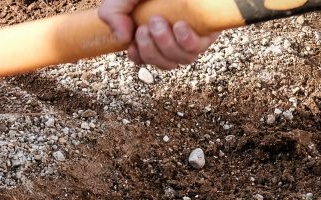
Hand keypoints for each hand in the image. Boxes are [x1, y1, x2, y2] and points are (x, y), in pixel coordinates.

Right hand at [98, 0, 219, 69]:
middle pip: (164, 64)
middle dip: (150, 50)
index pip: (147, 58)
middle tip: (144, 28)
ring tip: (158, 21)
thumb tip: (123, 39)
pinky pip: (196, 48)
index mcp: (153, 32)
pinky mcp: (206, 30)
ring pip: (181, 60)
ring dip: (165, 45)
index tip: (132, 46)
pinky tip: (178, 25)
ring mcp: (191, 35)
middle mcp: (173, 36)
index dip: (139, 57)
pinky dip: (185, 41)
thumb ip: (113, 14)